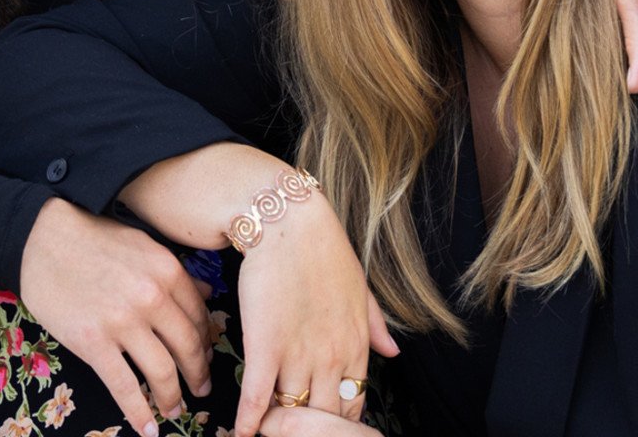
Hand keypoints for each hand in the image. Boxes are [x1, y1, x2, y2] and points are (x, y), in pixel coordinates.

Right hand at [19, 199, 211, 436]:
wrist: (41, 237)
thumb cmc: (91, 238)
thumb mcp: (141, 244)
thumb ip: (174, 273)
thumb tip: (208, 295)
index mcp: (166, 269)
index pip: (199, 317)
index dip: (205, 344)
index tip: (205, 358)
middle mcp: (151, 296)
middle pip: (188, 349)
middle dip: (198, 376)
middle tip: (200, 389)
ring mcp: (122, 321)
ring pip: (162, 373)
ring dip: (172, 399)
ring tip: (174, 409)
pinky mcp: (93, 341)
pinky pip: (124, 387)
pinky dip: (139, 414)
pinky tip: (147, 429)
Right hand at [230, 195, 395, 435]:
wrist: (289, 223)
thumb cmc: (324, 250)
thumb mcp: (360, 287)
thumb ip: (376, 325)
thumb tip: (394, 352)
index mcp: (356, 347)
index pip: (352, 407)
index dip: (337, 424)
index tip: (325, 429)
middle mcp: (330, 360)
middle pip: (323, 419)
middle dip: (310, 432)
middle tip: (295, 433)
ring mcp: (298, 355)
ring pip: (292, 412)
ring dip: (280, 426)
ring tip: (271, 433)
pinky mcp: (265, 345)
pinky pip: (258, 395)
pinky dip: (251, 419)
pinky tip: (243, 432)